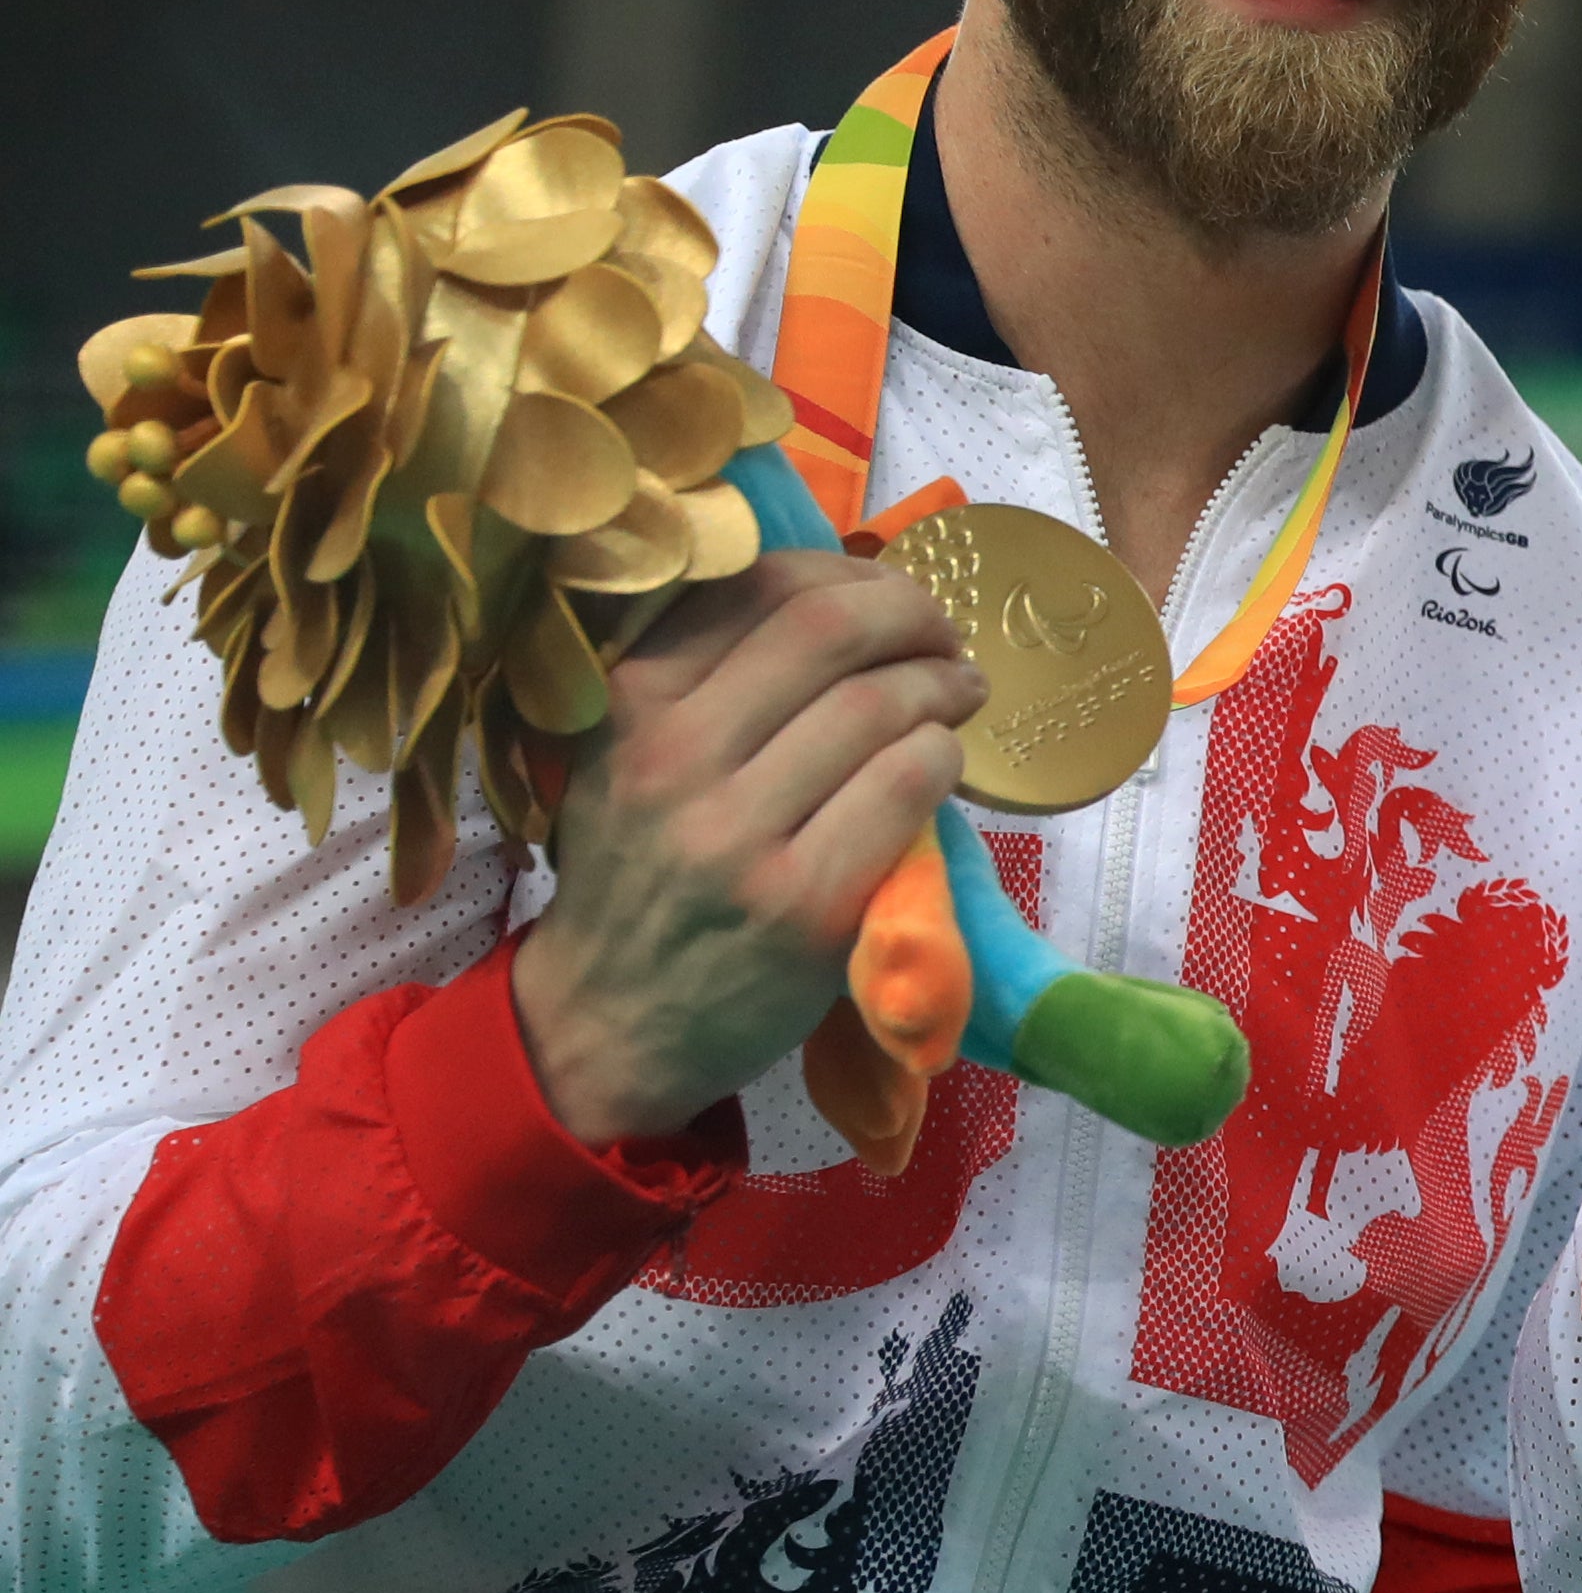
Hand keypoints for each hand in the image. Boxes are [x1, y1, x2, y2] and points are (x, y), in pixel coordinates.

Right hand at [511, 549, 981, 1146]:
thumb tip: (841, 591)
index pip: (762, 586)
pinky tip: (944, 763)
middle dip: (914, 614)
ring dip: (945, 685)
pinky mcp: (802, 902)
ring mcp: (738, 832)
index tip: (892, 595)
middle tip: (946, 636)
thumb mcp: (628, 753)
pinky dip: (943, 757)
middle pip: (831, 629)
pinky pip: (906, 787)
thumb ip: (705, 674)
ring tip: (962, 691)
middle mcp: (675, 754)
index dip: (854, 573)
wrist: (607, 1019)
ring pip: (880, 705)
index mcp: (629, 700)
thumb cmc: (640, 871)